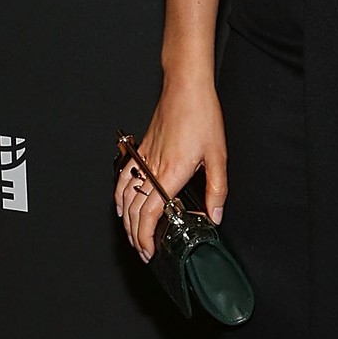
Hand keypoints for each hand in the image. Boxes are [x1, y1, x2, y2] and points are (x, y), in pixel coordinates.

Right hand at [115, 79, 226, 262]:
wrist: (186, 87)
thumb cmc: (201, 115)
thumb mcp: (218, 156)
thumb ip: (217, 190)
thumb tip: (215, 214)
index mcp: (171, 173)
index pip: (150, 215)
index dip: (145, 237)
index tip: (148, 251)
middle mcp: (152, 168)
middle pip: (134, 210)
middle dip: (134, 235)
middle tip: (141, 250)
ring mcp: (144, 158)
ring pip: (125, 196)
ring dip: (125, 219)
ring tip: (131, 234)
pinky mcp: (142, 149)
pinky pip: (124, 178)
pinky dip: (119, 195)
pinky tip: (121, 203)